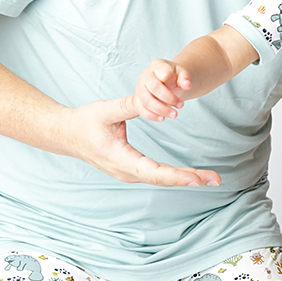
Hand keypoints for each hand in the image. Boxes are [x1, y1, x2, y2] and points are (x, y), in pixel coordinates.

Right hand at [59, 96, 220, 186]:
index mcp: (121, 159)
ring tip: (210, 178)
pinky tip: (191, 174)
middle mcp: (126, 172)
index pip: (153, 171)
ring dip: (185, 178)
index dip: (176, 175)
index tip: (197, 179)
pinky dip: (174, 175)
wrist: (65, 134)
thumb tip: (151, 101)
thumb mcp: (105, 110)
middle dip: (190, 179)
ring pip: (160, 179)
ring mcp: (128, 174)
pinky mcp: (130, 170)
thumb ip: (130, 105)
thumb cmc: (83, 121)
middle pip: (162, 179)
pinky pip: (156, 175)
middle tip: (216, 179)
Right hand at [133, 58, 192, 121]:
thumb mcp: (181, 74)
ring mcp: (139, 88)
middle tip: (181, 105)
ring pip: (146, 100)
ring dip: (161, 110)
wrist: (164, 83)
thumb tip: (188, 85)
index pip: (163, 73)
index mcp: (157, 65)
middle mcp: (145, 75)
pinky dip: (152, 116)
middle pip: (154, 87)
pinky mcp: (137, 100)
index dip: (173, 81)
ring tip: (174, 114)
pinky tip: (163, 118)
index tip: (185, 87)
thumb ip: (185, 78)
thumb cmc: (173, 77)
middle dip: (169, 98)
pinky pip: (141, 109)